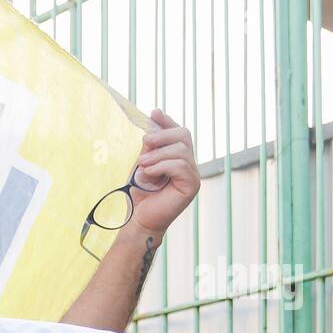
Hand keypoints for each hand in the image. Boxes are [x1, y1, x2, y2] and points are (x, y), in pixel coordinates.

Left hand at [130, 109, 199, 235]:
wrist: (139, 219)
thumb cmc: (140, 194)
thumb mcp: (143, 164)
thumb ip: (150, 147)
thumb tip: (152, 125)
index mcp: (178, 157)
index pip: (179, 132)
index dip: (167, 121)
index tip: (153, 112)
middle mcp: (189, 163)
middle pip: (184, 135)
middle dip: (162, 135)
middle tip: (144, 143)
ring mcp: (193, 174)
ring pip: (181, 150)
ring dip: (158, 155)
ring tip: (142, 165)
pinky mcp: (192, 185)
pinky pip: (180, 166)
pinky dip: (162, 166)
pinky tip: (149, 174)